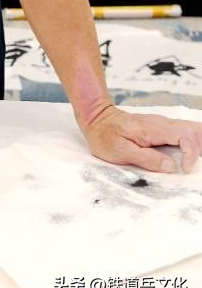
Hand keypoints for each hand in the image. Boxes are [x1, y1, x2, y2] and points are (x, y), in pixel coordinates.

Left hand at [82, 104, 201, 173]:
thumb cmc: (104, 135)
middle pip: (193, 130)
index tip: (185, 169)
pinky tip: (190, 156)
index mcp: (153, 128)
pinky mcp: (161, 129)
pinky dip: (191, 143)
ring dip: (198, 144)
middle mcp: (161, 123)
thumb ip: (147, 158)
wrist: (96, 118)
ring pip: (190, 130)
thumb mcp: (120, 151)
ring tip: (195, 162)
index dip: (191, 153)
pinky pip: (183, 133)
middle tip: (195, 166)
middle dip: (200, 146)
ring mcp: (162, 125)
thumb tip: (171, 166)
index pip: (185, 135)